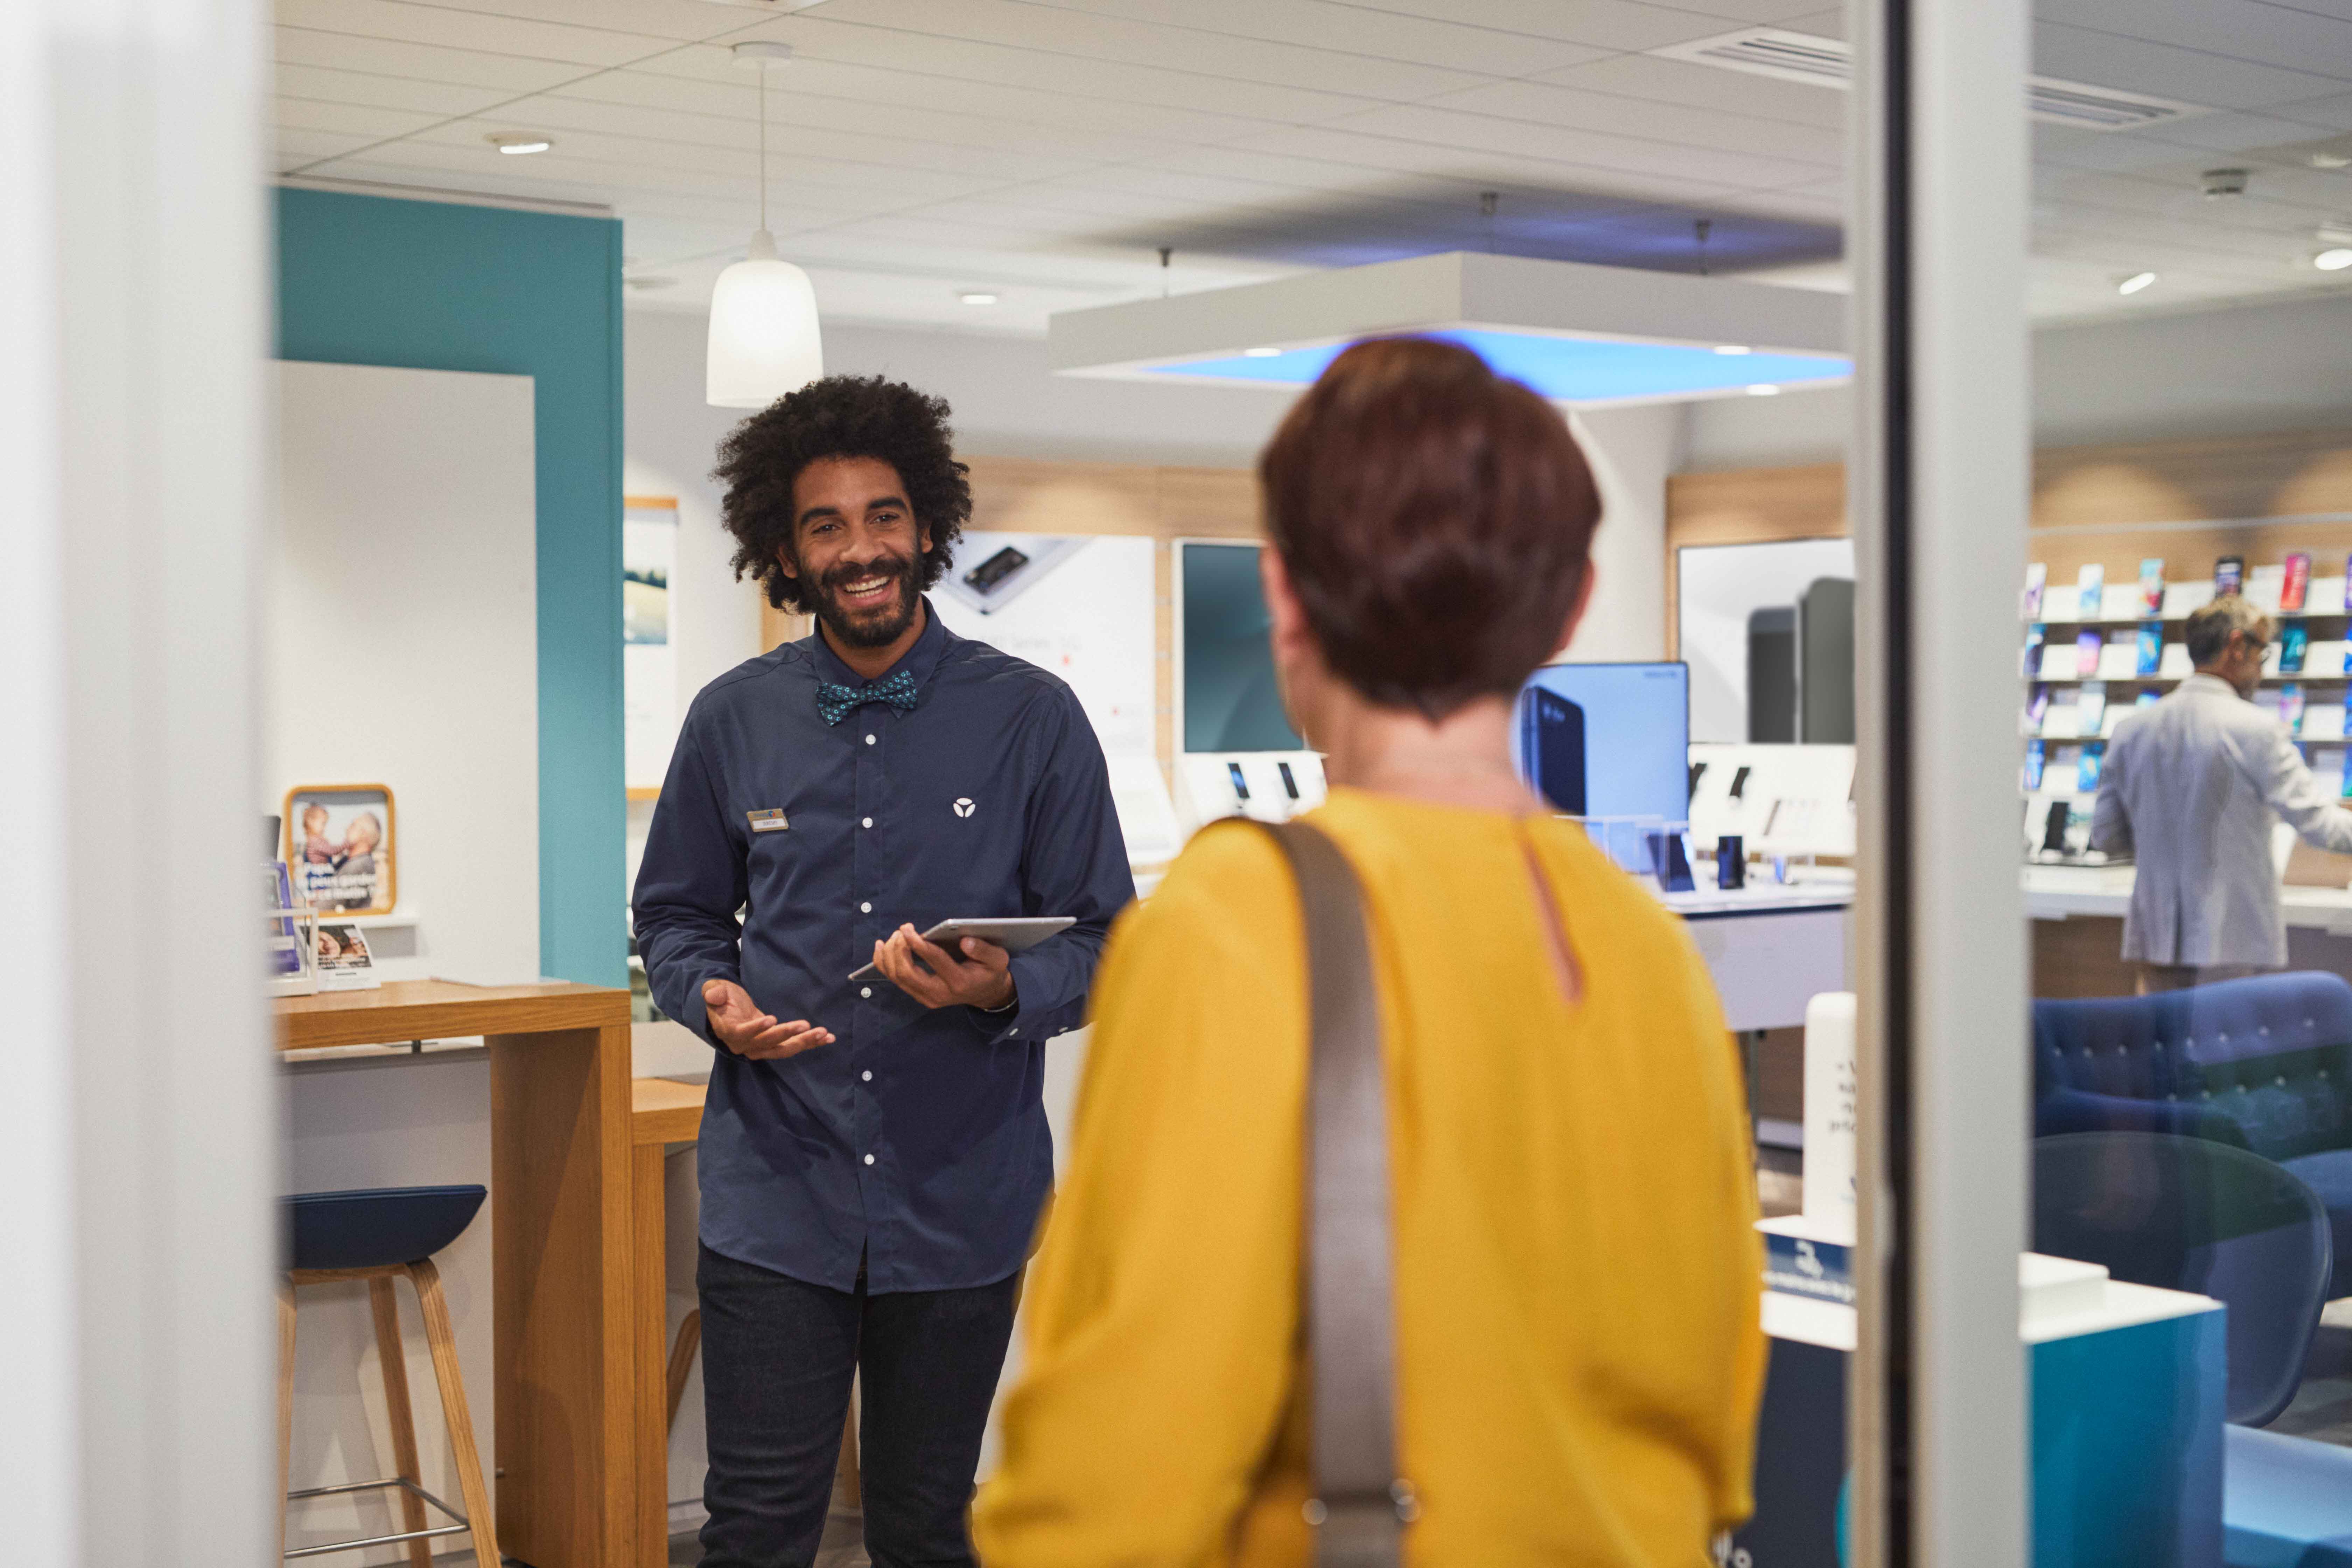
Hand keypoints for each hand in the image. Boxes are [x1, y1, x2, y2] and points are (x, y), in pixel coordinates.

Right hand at [701, 978, 832, 1060]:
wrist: (727, 1012)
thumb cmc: (722, 999)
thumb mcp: (714, 990)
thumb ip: (713, 992)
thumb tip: (714, 995)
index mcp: (730, 1031)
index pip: (743, 1032)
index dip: (756, 1028)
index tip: (770, 1019)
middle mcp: (746, 1045)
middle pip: (768, 1043)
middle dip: (788, 1034)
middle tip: (807, 1026)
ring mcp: (761, 1047)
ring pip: (783, 1048)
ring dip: (804, 1042)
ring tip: (823, 1033)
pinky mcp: (774, 1045)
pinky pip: (792, 1046)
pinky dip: (810, 1043)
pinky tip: (828, 1038)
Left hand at [870, 924, 1015, 1011]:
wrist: (985, 993)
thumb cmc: (990, 971)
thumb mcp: (997, 959)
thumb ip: (984, 950)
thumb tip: (965, 941)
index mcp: (958, 982)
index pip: (934, 962)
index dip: (918, 944)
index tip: (907, 929)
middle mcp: (939, 994)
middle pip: (907, 973)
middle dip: (898, 949)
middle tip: (901, 930)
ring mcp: (926, 997)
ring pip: (897, 977)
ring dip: (889, 955)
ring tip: (894, 935)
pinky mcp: (919, 995)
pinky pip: (895, 980)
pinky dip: (884, 963)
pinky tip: (881, 947)